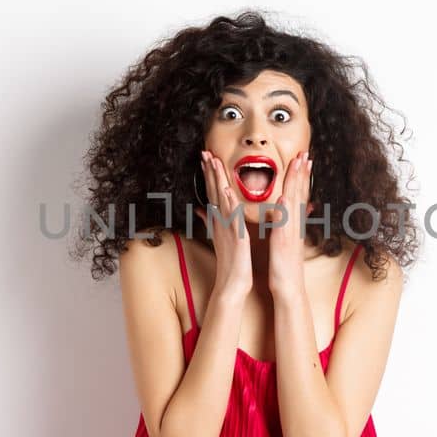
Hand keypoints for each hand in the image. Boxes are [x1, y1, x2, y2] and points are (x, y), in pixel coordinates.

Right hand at [196, 150, 251, 300]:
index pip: (213, 193)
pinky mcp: (235, 237)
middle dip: (210, 171)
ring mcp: (226, 229)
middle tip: (205, 152)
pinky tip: (226, 192)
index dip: (209, 175)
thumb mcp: (219, 238)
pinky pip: (231, 218)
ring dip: (217, 181)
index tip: (206, 157)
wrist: (232, 284)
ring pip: (221, 200)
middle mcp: (220, 222)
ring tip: (214, 163)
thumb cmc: (229, 262)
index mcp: (219, 221)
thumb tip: (201, 210)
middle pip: (214, 192)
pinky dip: (229, 205)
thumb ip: (210, 222)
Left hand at [268, 151, 310, 295]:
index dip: (301, 176)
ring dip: (296, 184)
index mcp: (293, 224)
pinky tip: (284, 199)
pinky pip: (284, 225)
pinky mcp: (283, 243)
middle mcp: (295, 225)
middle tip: (305, 153)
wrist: (288, 288)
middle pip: (300, 194)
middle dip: (302, 173)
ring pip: (294, 203)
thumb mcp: (285, 241)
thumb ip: (286, 224)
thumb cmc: (283, 265)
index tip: (302, 158)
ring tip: (298, 166)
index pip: (298, 195)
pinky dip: (284, 211)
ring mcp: (291, 233)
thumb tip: (285, 210)